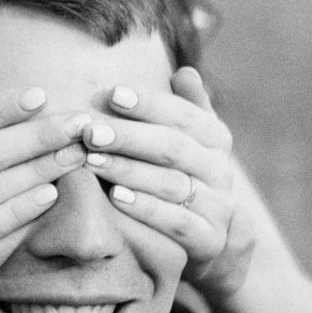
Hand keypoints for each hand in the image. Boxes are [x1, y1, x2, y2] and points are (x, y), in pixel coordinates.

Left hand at [88, 68, 252, 310]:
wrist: (207, 241)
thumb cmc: (182, 178)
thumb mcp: (188, 141)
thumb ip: (187, 107)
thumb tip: (185, 72)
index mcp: (216, 139)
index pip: (183, 114)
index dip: (149, 104)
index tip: (113, 94)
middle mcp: (221, 170)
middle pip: (173, 147)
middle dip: (129, 137)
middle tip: (90, 132)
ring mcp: (218, 206)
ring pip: (171, 183)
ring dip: (128, 171)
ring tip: (92, 161)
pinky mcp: (208, 239)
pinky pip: (176, 222)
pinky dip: (145, 208)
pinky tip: (116, 197)